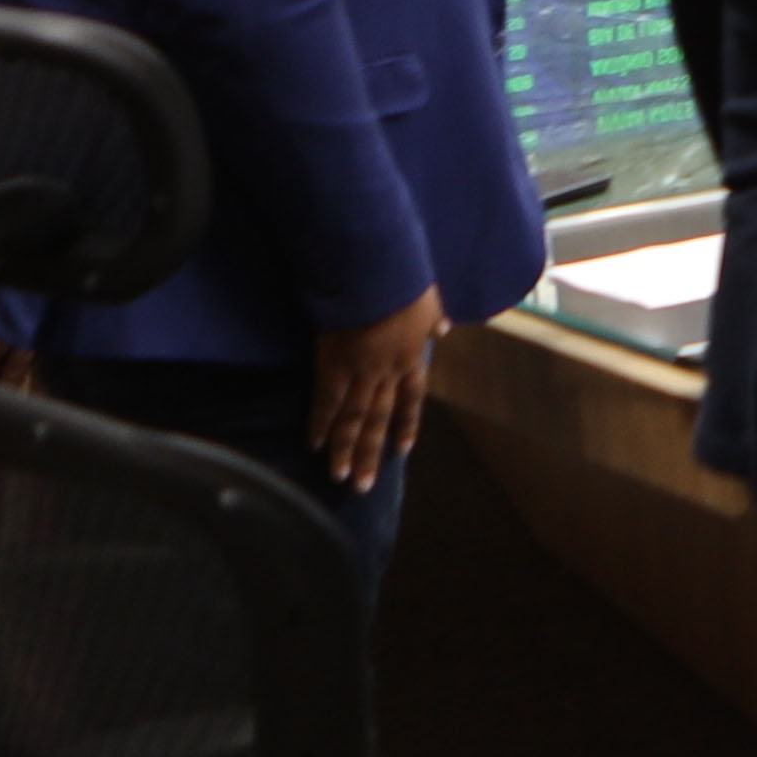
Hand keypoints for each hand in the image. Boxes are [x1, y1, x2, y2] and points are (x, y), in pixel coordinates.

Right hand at [313, 289, 442, 486]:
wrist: (375, 269)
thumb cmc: (402, 277)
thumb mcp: (428, 298)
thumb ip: (433, 319)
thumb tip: (442, 331)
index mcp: (413, 355)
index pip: (412, 398)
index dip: (406, 423)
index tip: (402, 449)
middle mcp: (388, 370)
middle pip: (379, 418)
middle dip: (371, 453)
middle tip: (363, 487)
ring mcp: (361, 370)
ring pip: (354, 418)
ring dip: (346, 450)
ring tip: (340, 478)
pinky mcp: (333, 363)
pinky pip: (326, 401)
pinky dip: (320, 424)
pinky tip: (314, 444)